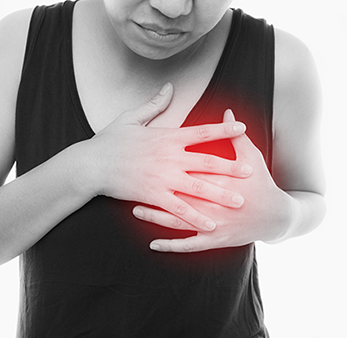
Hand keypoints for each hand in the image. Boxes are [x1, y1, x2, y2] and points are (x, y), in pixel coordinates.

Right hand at [88, 84, 252, 231]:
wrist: (91, 164)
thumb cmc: (110, 140)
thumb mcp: (131, 117)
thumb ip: (154, 103)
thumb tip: (169, 87)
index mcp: (167, 137)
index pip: (202, 132)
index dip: (224, 130)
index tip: (243, 128)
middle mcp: (170, 157)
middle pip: (208, 162)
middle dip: (231, 166)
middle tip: (250, 172)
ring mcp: (163, 178)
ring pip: (199, 188)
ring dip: (221, 194)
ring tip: (239, 201)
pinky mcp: (154, 196)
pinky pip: (179, 209)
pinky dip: (196, 216)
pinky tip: (210, 223)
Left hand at [133, 109, 293, 251]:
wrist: (276, 217)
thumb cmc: (262, 184)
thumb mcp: (251, 157)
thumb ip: (235, 136)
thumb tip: (228, 112)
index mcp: (220, 181)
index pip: (190, 172)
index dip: (168, 165)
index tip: (148, 158)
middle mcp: (213, 203)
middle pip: (178, 196)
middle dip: (155, 190)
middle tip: (133, 185)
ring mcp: (213, 224)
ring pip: (179, 221)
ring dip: (156, 217)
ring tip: (136, 210)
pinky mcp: (214, 241)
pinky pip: (188, 245)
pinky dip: (171, 246)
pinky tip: (154, 244)